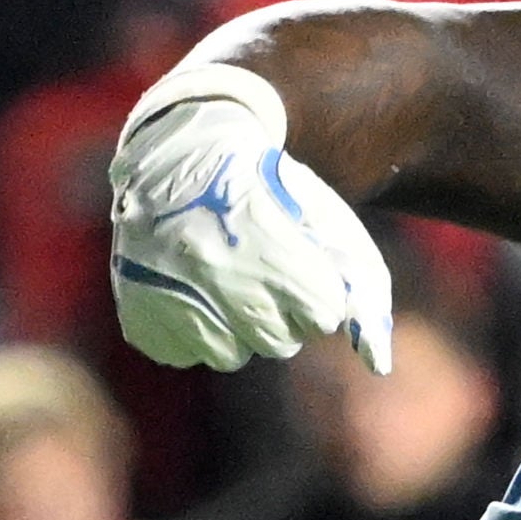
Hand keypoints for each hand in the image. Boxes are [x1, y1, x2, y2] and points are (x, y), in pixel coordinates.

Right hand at [107, 60, 393, 373]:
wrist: (179, 153)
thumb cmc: (269, 193)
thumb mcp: (327, 225)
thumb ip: (364, 293)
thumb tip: (379, 366)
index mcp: (275, 255)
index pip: (322, 316)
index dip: (315, 287)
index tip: (297, 258)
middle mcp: (222, 282)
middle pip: (280, 341)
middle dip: (278, 308)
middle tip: (256, 263)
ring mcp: (175, 302)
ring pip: (232, 354)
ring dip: (234, 322)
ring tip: (220, 273)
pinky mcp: (141, 319)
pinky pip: (185, 351)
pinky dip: (190, 325)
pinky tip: (186, 283)